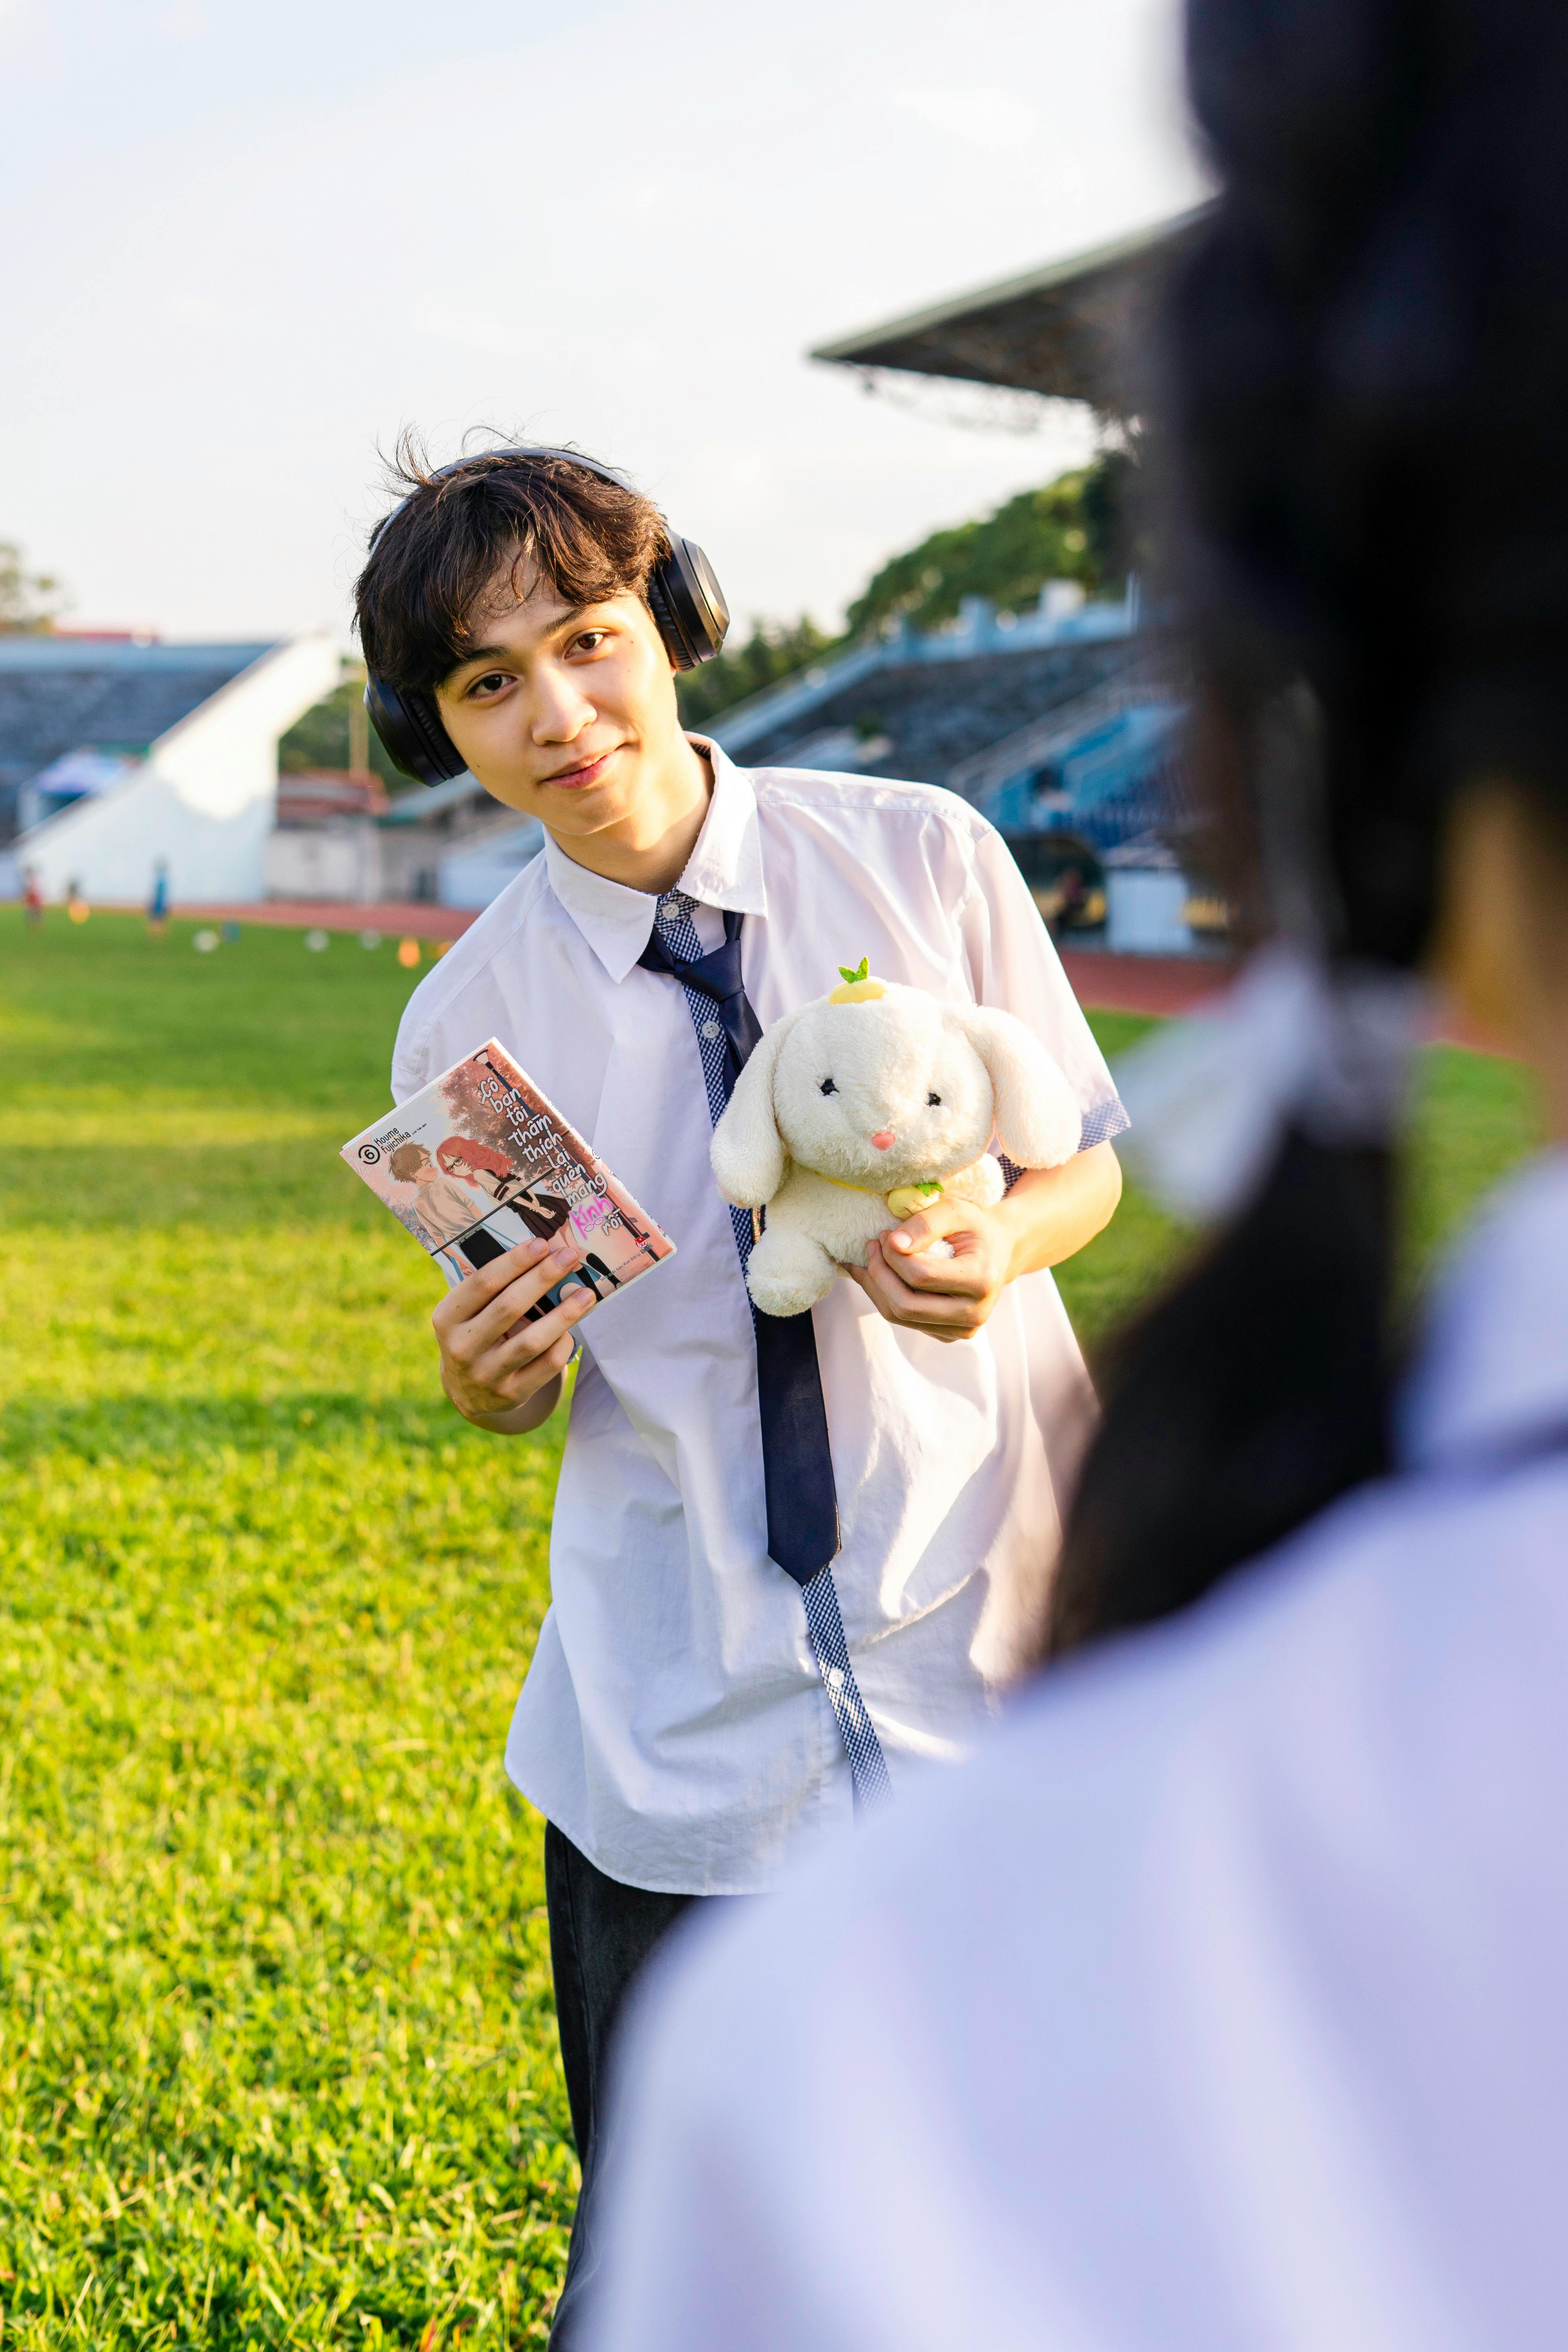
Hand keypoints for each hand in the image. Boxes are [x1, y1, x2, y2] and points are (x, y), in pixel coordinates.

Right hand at [432, 1230, 595, 1430]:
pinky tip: (573, 1329)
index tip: (542, 1243)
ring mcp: (485, 1374)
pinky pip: (546, 1365)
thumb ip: (494, 1290)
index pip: (483, 1283)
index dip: (515, 1261)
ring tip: (586, 1293)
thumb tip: (544, 1256)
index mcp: (448, 1317)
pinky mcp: (510, 1395)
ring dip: (563, 1313)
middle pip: (509, 1306)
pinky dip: (563, 1343)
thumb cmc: (476, 1335)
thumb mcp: (469, 1313)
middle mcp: (462, 1347)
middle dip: (543, 1277)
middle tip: (569, 1256)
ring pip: (532, 1340)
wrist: (468, 1392)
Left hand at [844, 1198, 1014, 1341]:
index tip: (884, 1234)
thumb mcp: (956, 1210)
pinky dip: (883, 1297)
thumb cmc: (974, 1228)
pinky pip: (903, 1321)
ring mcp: (962, 1330)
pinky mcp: (948, 1335)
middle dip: (878, 1273)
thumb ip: (925, 1223)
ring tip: (872, 1257)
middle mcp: (975, 1313)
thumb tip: (893, 1244)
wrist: (998, 1251)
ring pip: (899, 1316)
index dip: (892, 1255)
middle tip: (872, 1246)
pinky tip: (879, 1276)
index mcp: (981, 1280)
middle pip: (906, 1305)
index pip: (920, 1275)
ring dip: (875, 1286)